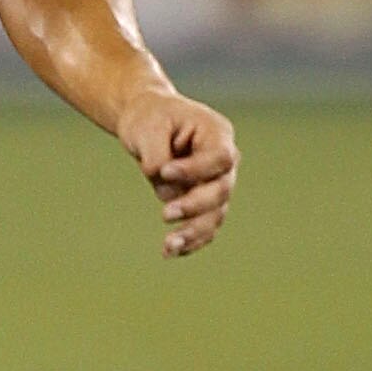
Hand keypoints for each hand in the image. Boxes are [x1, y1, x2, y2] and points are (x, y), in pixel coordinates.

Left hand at [118, 88, 237, 258]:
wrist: (148, 124)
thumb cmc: (151, 118)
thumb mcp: (147, 126)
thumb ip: (156, 153)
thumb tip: (163, 187)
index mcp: (217, 134)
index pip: (219, 158)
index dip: (196, 169)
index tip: (164, 171)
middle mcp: (224, 163)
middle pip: (220, 191)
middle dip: (194, 206)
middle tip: (164, 214)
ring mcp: (216, 185)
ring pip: (215, 215)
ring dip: (193, 232)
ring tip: (168, 246)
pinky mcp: (203, 204)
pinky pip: (204, 227)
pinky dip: (190, 241)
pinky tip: (170, 252)